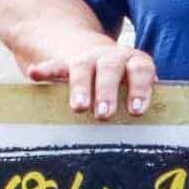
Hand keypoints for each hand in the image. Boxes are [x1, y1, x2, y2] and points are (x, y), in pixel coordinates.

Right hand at [25, 42, 156, 120]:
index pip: (140, 70)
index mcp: (134, 62)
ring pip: (83, 68)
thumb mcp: (139, 87)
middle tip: (104, 115)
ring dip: (81, 87)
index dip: (139, 89)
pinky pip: (56, 66)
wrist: (100, 53)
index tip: (135, 111)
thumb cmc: (127, 83)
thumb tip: (154, 135)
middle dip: (107, 91)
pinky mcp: (68, 62)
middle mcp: (112, 57)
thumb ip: (145, 101)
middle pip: (110, 69)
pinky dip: (46, 70)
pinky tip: (34, 75)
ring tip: (78, 107)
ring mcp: (89, 58)